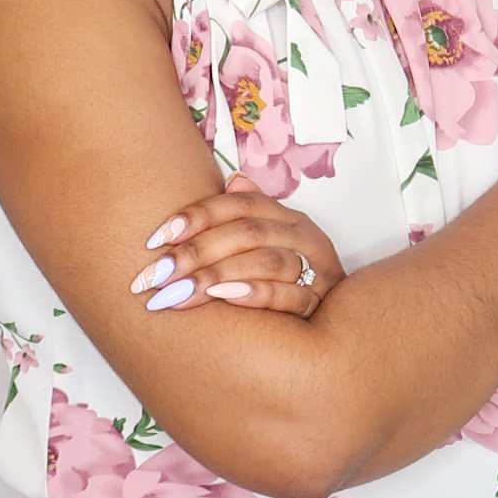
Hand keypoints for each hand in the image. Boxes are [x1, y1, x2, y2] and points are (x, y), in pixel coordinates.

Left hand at [131, 172, 345, 316]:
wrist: (342, 319)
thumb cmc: (292, 278)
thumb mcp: (272, 242)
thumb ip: (247, 216)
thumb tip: (233, 178)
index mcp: (286, 215)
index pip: (239, 204)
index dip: (196, 216)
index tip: (155, 238)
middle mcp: (303, 235)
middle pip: (246, 232)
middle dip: (195, 252)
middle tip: (155, 274)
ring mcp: (316, 268)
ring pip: (265, 260)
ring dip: (216, 275)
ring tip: (177, 293)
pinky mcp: (321, 302)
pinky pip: (288, 295)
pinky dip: (254, 294)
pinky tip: (222, 298)